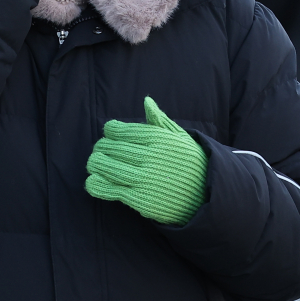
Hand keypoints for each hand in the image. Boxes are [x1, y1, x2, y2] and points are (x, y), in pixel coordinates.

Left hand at [85, 96, 206, 225]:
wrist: (207, 196)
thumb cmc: (191, 163)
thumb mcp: (180, 138)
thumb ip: (160, 121)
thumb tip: (146, 101)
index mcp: (157, 139)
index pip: (123, 130)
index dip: (110, 130)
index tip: (108, 132)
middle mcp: (149, 157)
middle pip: (112, 148)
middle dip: (101, 147)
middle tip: (98, 150)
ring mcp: (144, 178)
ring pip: (108, 167)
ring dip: (96, 164)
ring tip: (94, 163)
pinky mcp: (140, 198)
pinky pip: (112, 189)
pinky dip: (98, 184)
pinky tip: (93, 181)